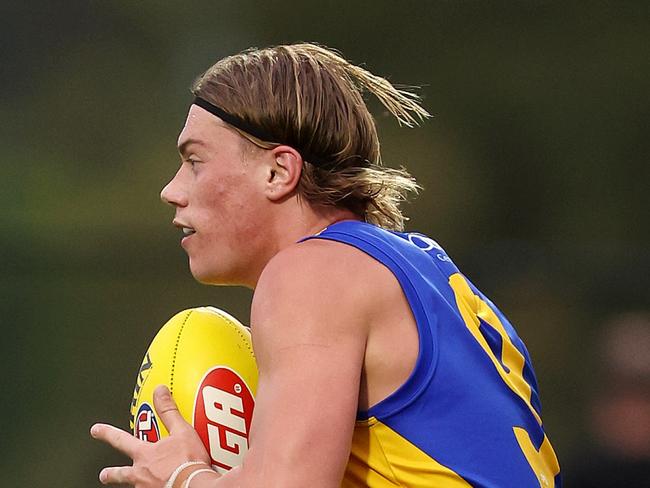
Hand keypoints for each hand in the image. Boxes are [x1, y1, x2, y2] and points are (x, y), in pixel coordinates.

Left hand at [91, 385, 210, 486]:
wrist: (194, 486)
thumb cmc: (188, 461)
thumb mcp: (181, 431)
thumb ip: (168, 411)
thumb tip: (160, 392)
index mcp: (145, 455)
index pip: (121, 440)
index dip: (107, 433)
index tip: (96, 430)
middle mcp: (141, 474)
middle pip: (121, 473)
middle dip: (111, 473)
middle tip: (104, 474)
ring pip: (134, 485)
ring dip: (133, 484)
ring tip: (133, 485)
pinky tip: (159, 487)